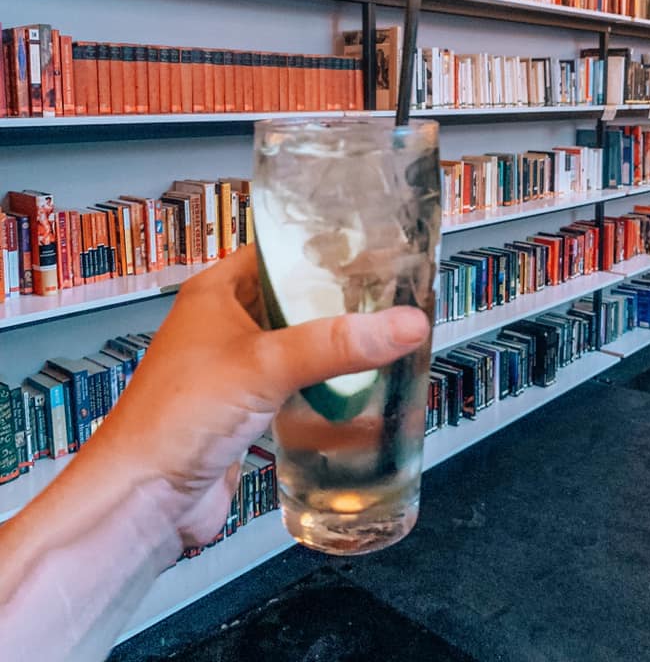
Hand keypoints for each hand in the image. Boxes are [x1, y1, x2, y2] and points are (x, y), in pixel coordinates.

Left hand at [85, 245, 430, 549]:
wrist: (141, 502)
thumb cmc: (180, 417)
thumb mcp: (263, 366)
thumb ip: (336, 344)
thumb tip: (409, 323)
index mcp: (216, 292)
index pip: (276, 251)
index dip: (321, 247)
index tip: (374, 247)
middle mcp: (224, 323)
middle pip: (292, 300)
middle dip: (338, 301)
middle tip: (394, 296)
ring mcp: (234, 368)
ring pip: (295, 345)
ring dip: (332, 346)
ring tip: (388, 336)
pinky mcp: (245, 410)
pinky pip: (293, 387)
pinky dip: (323, 386)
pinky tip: (361, 390)